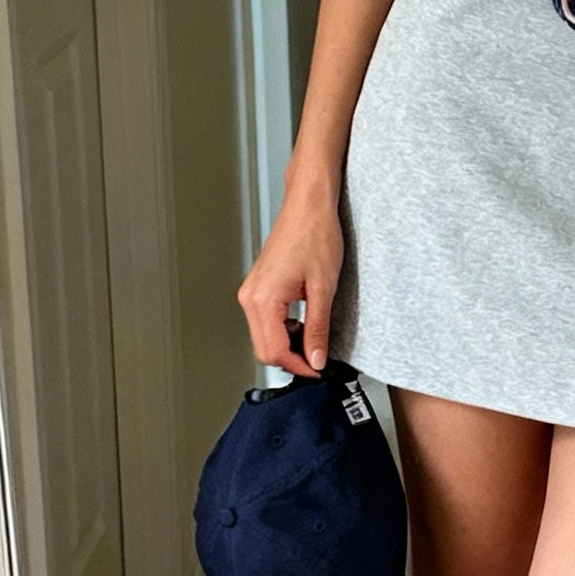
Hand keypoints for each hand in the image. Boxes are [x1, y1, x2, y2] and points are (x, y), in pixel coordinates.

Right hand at [237, 178, 344, 377]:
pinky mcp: (258, 288)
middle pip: (264, 349)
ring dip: (286, 345)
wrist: (309, 206)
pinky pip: (264, 321)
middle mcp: (251, 297)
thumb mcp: (323, 289)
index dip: (298, 366)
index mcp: (263, 299)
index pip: (274, 351)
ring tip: (313, 339)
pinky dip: (282, 330)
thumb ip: (318, 329)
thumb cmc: (315, 234)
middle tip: (317, 359)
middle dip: (291, 359)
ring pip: (263, 337)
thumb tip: (316, 357)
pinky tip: (302, 323)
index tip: (317, 370)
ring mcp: (251, 292)